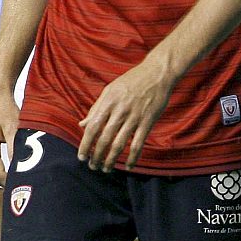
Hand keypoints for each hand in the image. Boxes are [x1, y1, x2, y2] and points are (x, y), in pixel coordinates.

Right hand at [0, 87, 20, 186]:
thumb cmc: (5, 108)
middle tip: (23, 188)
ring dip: (4, 178)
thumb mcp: (14, 128)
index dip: (10, 182)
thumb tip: (20, 168)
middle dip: (6, 183)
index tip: (24, 185)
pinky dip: (2, 171)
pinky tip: (13, 172)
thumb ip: (15, 149)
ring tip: (20, 182)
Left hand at [77, 58, 174, 172]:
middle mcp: (120, 111)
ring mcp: (134, 117)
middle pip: (104, 139)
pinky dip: (133, 157)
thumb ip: (96, 109)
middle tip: (92, 166)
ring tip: (106, 169)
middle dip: (96, 156)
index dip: (85, 145)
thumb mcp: (110, 90)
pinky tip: (128, 166)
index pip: (92, 128)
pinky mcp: (148, 121)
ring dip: (111, 160)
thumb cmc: (131, 81)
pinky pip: (138, 144)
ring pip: (119, 144)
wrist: (158, 72)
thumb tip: (82, 124)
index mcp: (108, 103)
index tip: (82, 157)